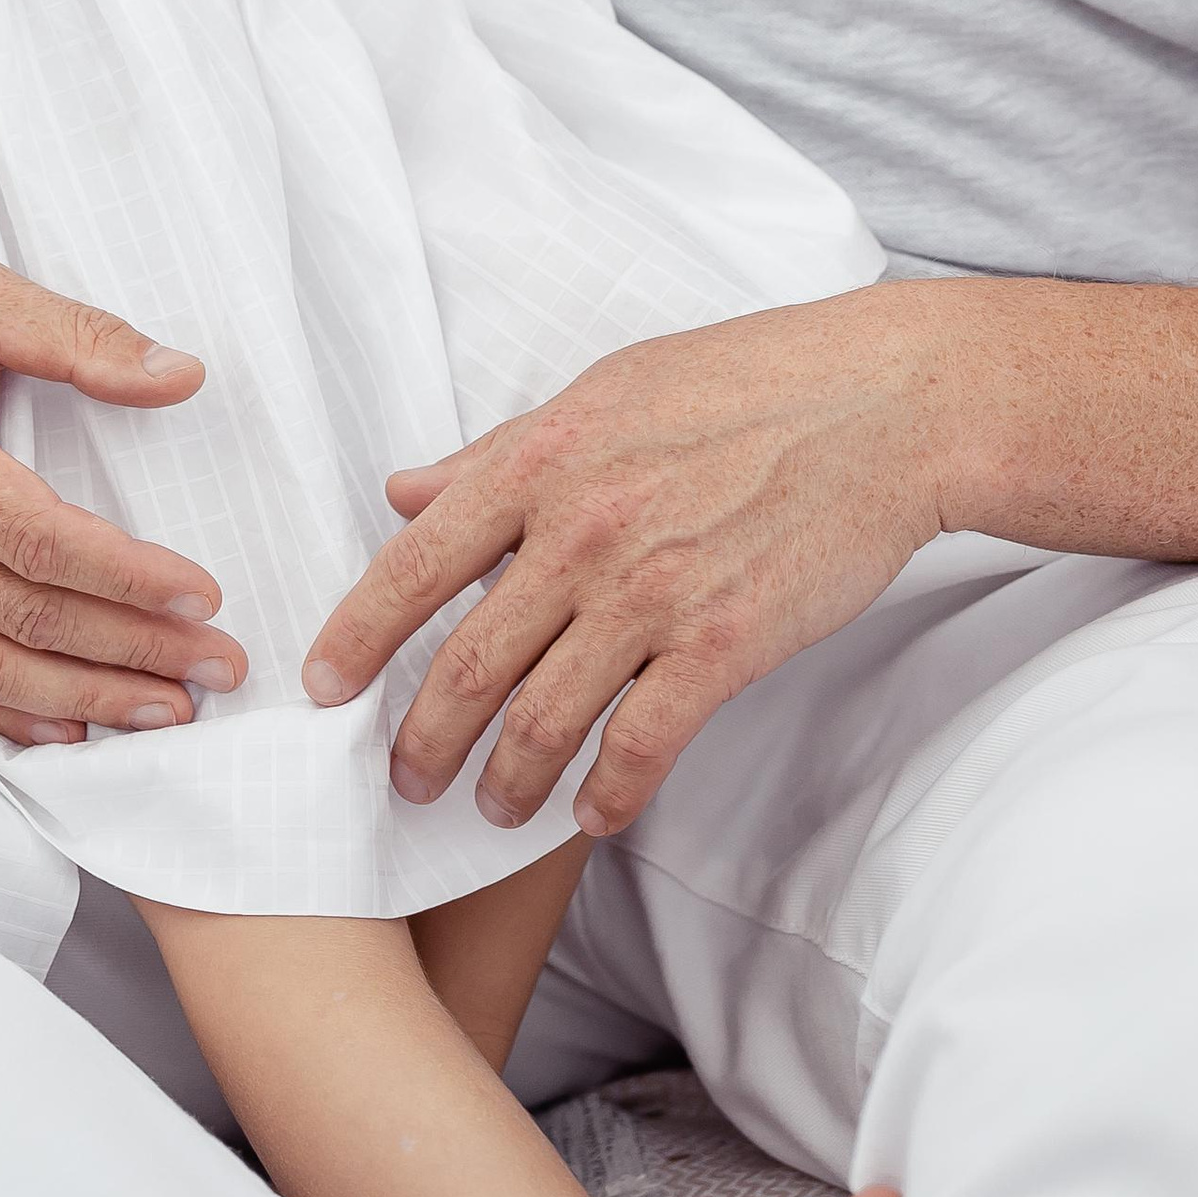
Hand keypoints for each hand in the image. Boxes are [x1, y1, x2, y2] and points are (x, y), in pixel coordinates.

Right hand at [0, 206, 251, 744]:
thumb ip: (79, 337)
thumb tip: (184, 375)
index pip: (41, 542)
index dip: (129, 580)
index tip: (205, 599)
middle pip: (22, 620)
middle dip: (131, 654)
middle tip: (218, 670)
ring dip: (80, 699)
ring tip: (164, 711)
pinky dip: (0, 711)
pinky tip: (64, 726)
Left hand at [301, 292, 948, 835]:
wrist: (877, 405)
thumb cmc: (744, 381)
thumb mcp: (605, 389)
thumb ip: (498, 451)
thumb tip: (406, 490)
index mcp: (542, 459)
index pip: (416, 562)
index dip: (358, 633)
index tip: (320, 688)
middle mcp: (581, 531)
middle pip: (468, 663)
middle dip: (422, 739)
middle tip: (402, 780)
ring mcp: (653, 593)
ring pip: (544, 718)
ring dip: (506, 781)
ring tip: (492, 811)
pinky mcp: (723, 644)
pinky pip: (641, 744)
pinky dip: (606, 793)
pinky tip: (592, 815)